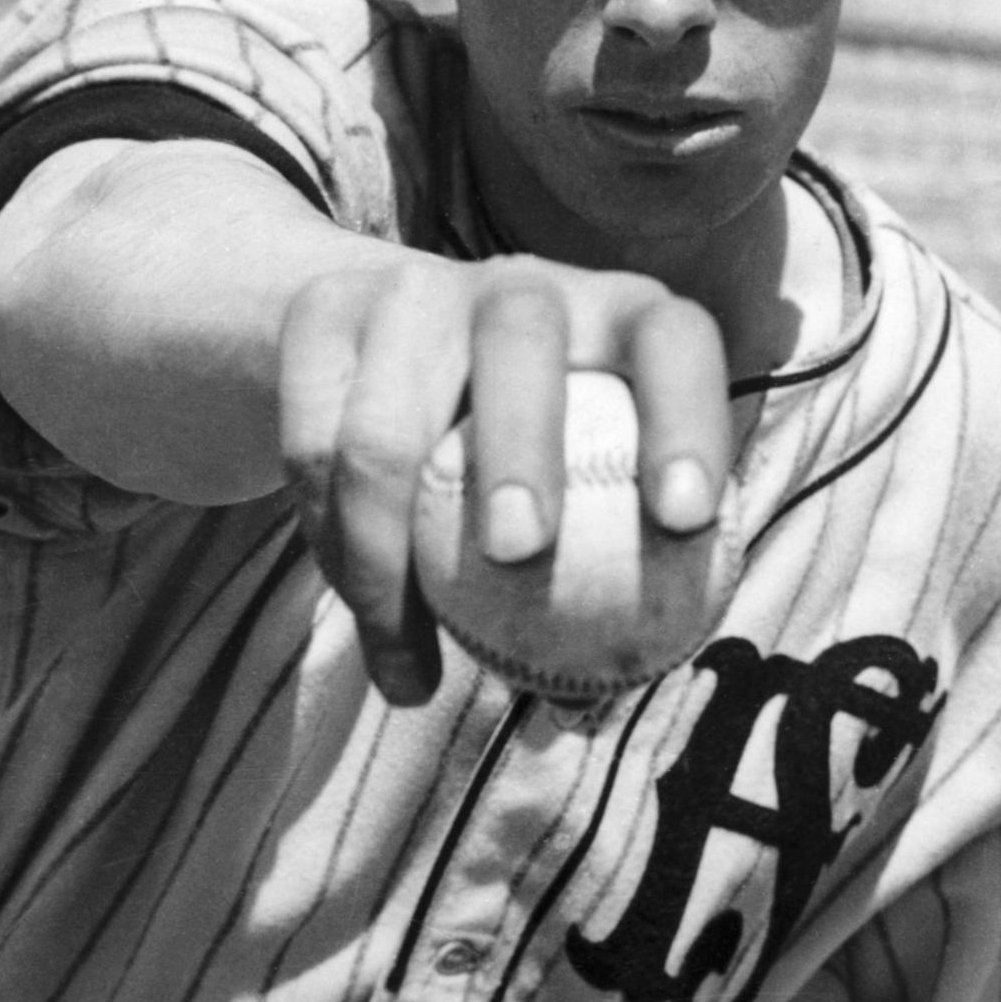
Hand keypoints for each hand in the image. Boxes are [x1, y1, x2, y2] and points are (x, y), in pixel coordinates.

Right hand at [277, 250, 731, 701]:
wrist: (381, 353)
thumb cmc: (526, 458)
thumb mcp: (572, 500)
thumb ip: (588, 593)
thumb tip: (576, 715)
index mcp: (622, 320)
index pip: (674, 343)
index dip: (688, 422)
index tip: (685, 523)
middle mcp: (523, 286)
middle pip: (520, 337)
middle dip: (521, 443)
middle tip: (520, 552)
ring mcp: (414, 290)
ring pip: (386, 417)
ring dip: (385, 547)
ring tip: (410, 654)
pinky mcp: (321, 312)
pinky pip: (313, 445)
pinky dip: (332, 545)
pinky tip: (369, 622)